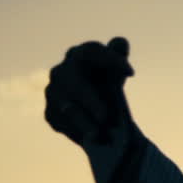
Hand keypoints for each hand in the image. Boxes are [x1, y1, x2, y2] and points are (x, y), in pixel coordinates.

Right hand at [44, 36, 144, 182]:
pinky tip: (91, 139)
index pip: (92, 51)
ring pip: (65, 107)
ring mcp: (53, 92)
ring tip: (99, 136)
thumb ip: (118, 57)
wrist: (97, 115)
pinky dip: (77, 132)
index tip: (131, 73)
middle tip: (106, 116)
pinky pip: (62, 122)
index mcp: (80, 55)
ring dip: (83, 121)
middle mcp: (62, 71)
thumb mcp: (115, 73)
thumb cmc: (107, 86)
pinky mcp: (50, 113)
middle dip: (89, 99)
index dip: (110, 59)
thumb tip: (119, 43)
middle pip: (73, 81)